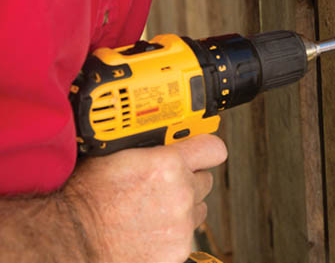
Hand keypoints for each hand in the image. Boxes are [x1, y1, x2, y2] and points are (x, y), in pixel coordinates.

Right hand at [66, 135, 226, 262]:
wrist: (70, 241)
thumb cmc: (86, 199)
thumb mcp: (116, 154)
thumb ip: (150, 145)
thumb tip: (161, 134)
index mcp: (168, 165)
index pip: (214, 149)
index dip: (206, 150)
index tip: (202, 153)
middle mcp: (181, 193)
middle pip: (205, 180)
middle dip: (189, 181)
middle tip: (163, 186)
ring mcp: (181, 224)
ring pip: (198, 209)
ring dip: (183, 208)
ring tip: (153, 211)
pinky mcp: (178, 250)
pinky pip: (186, 236)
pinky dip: (172, 234)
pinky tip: (150, 231)